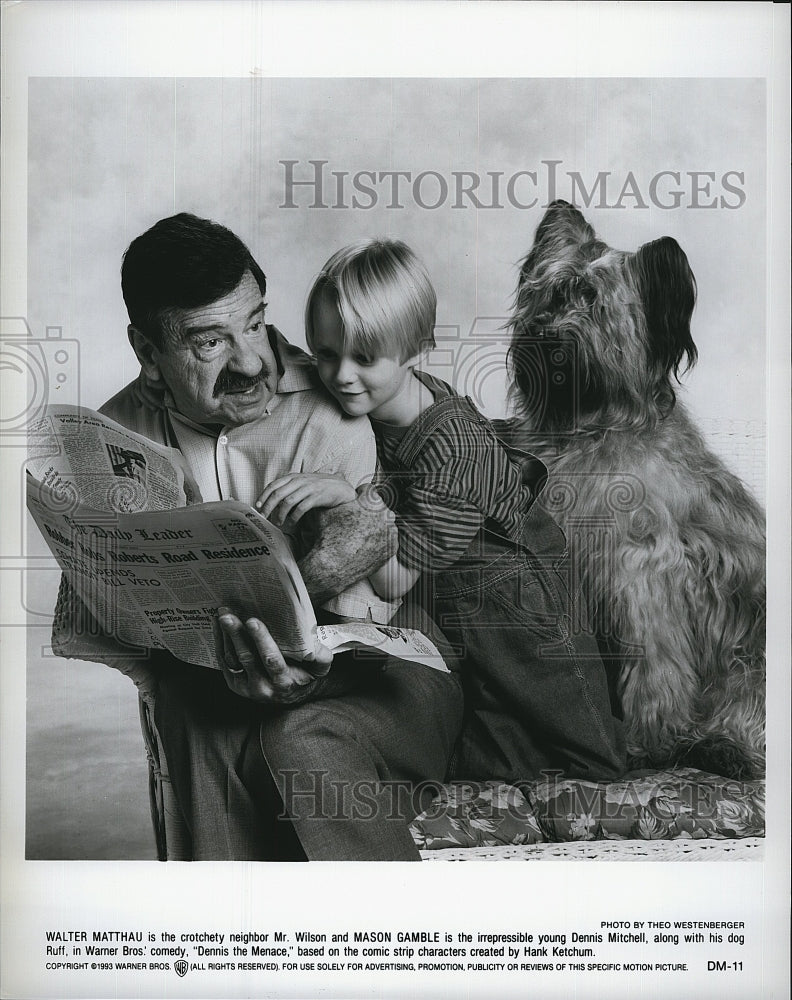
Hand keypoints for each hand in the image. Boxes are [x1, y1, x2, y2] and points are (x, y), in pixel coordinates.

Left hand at [215, 607, 332, 703]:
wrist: (291, 694)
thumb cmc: (306, 674)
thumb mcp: (320, 667)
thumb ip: (322, 656)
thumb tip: (313, 643)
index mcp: (284, 682)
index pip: (271, 660)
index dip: (261, 640)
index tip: (253, 621)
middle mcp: (263, 688)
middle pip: (246, 658)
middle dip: (236, 634)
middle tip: (228, 615)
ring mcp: (246, 688)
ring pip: (232, 659)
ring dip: (225, 636)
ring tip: (222, 615)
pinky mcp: (235, 684)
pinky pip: (224, 662)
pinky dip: (220, 643)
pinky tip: (217, 627)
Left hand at [255, 473, 356, 527]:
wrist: (340, 487)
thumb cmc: (318, 487)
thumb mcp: (302, 484)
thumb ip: (288, 489)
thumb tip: (271, 503)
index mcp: (293, 477)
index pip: (273, 485)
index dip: (263, 496)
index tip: (257, 507)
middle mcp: (299, 481)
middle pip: (277, 494)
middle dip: (268, 507)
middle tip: (264, 517)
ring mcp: (308, 488)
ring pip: (288, 501)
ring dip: (280, 514)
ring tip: (278, 522)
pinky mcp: (317, 496)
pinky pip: (301, 508)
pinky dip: (294, 517)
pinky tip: (292, 522)